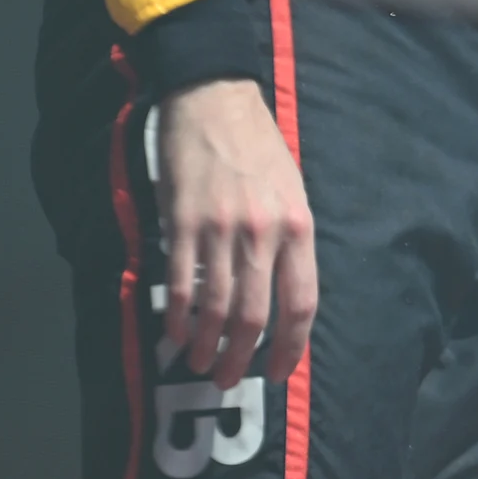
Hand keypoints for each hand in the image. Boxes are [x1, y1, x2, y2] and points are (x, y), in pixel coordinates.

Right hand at [155, 77, 315, 389]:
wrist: (214, 99)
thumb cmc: (258, 147)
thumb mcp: (293, 190)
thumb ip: (290, 241)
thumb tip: (282, 298)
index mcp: (298, 224)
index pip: (301, 302)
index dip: (290, 346)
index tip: (276, 373)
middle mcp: (263, 231)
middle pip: (256, 315)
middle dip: (241, 357)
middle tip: (228, 379)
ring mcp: (221, 228)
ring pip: (217, 307)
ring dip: (206, 345)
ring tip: (198, 364)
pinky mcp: (183, 223)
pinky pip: (181, 283)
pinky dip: (179, 317)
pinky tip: (176, 335)